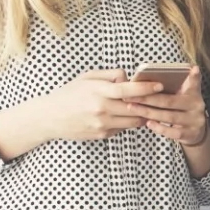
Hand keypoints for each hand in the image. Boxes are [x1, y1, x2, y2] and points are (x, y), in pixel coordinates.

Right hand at [30, 70, 161, 141]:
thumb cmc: (70, 94)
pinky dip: (128, 121)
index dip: (146, 88)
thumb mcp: (86, 78)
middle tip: (160, 98)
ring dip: (141, 114)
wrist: (50, 117)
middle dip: (149, 103)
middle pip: (136, 108)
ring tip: (144, 106)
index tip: (159, 85)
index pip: (128, 90)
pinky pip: (124, 128)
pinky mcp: (103, 134)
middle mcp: (101, 109)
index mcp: (98, 91)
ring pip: (134, 121)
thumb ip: (109, 75)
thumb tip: (129, 78)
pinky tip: (124, 115)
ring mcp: (103, 124)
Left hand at [128, 67, 209, 146]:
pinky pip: (173, 132)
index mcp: (194, 94)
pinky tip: (148, 123)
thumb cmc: (183, 108)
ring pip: (169, 116)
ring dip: (149, 112)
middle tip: (130, 96)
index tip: (193, 68)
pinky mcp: (190, 134)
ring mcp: (194, 121)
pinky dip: (160, 128)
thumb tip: (189, 68)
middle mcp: (197, 106)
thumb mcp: (185, 94)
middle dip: (148, 98)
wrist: (195, 131)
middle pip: (170, 101)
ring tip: (132, 108)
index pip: (193, 83)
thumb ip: (183, 82)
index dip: (193, 77)